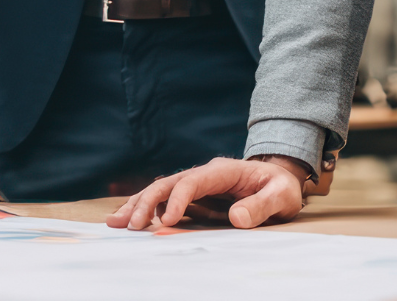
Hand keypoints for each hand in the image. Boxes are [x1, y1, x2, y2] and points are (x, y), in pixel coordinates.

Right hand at [106, 155, 307, 229]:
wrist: (278, 177)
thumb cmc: (280, 187)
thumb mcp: (280, 196)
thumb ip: (260, 206)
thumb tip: (236, 218)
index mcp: (221, 171)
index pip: (191, 182)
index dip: (177, 200)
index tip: (167, 222)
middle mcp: (203, 174)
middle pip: (167, 183)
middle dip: (146, 202)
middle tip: (129, 225)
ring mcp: (196, 184)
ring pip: (160, 190)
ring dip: (138, 205)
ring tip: (116, 221)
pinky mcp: (194, 196)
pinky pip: (165, 200)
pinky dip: (146, 209)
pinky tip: (132, 219)